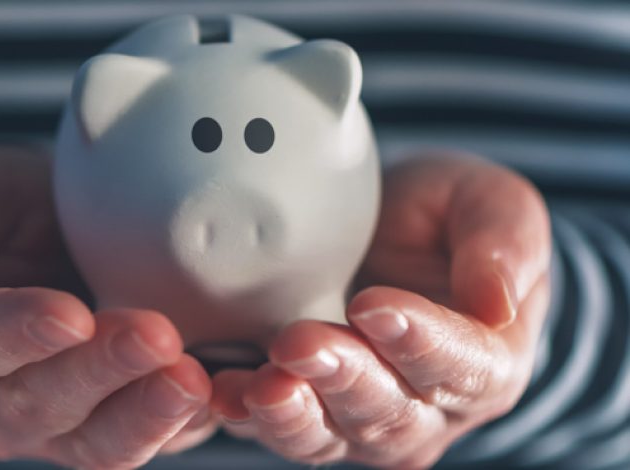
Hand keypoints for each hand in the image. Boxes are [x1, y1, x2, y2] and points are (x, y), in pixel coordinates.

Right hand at [0, 145, 215, 468]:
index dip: (15, 334)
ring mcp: (49, 426)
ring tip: (193, 378)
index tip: (70, 314)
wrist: (47, 237)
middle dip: (100, 371)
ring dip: (146, 413)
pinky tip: (214, 396)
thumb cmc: (0, 210)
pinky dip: (179, 426)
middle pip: (36, 403)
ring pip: (93, 441)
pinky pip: (142, 441)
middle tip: (156, 335)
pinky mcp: (107, 427)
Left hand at [210, 153, 551, 467]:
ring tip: (261, 385)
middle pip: (389, 411)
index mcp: (488, 362)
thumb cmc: (446, 218)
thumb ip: (503, 245)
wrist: (392, 230)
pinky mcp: (311, 408)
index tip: (375, 307)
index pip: (462, 366)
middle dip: (342, 378)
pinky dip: (250, 416)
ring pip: (332, 434)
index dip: (420, 341)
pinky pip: (282, 425)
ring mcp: (364, 417)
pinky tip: (222, 395)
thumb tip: (499, 302)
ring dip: (294, 413)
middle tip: (300, 343)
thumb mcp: (488, 205)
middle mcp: (428, 407)